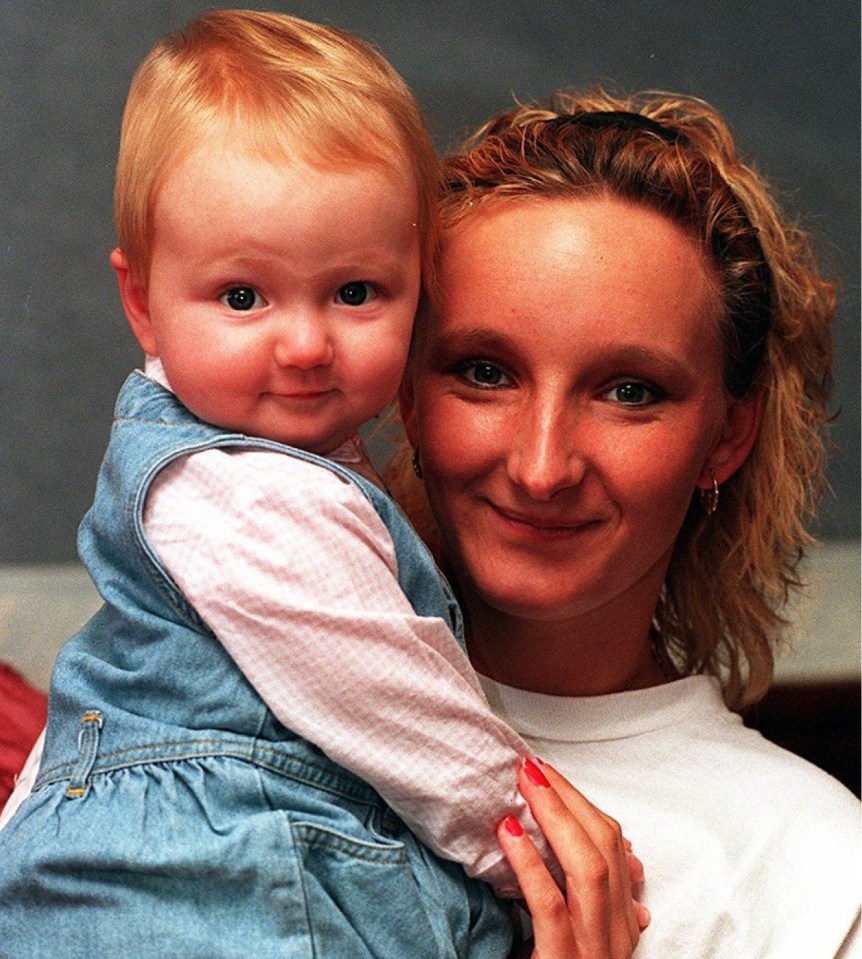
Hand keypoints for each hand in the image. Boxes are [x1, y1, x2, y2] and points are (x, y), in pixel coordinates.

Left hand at [497, 758, 648, 958]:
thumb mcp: (583, 936)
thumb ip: (590, 895)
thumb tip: (612, 851)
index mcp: (620, 922)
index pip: (614, 847)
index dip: (581, 804)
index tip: (547, 773)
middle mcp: (616, 935)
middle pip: (604, 849)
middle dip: (568, 799)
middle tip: (530, 766)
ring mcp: (594, 951)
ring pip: (588, 871)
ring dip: (555, 819)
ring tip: (521, 786)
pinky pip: (553, 909)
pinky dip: (532, 867)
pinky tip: (508, 835)